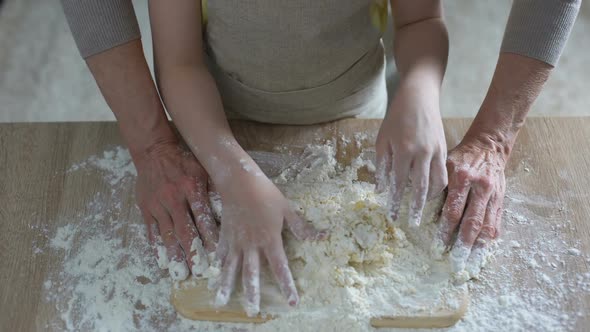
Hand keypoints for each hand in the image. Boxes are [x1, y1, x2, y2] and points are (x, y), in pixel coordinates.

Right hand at [135, 139, 218, 279]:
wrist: (154, 151)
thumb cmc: (184, 161)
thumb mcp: (203, 170)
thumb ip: (215, 190)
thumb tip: (230, 211)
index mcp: (191, 188)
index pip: (203, 218)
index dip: (210, 238)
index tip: (216, 256)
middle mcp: (174, 199)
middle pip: (185, 230)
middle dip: (193, 253)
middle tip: (199, 272)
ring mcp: (158, 205)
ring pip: (167, 235)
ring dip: (174, 255)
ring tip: (180, 273)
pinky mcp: (146, 208)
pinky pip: (152, 231)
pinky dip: (157, 246)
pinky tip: (162, 261)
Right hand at [213, 162, 326, 315]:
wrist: (239, 181)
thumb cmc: (266, 193)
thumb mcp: (287, 208)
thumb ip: (302, 227)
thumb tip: (323, 236)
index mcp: (270, 240)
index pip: (280, 268)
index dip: (287, 286)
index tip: (291, 302)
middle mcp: (251, 245)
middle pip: (251, 274)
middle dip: (252, 294)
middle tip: (253, 311)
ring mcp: (236, 241)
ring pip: (230, 268)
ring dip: (226, 286)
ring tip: (220, 302)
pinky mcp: (225, 235)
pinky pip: (221, 253)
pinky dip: (218, 265)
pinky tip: (213, 275)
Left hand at [375, 80, 447, 225]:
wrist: (419, 97)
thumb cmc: (396, 118)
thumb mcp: (382, 140)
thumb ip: (382, 166)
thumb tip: (381, 190)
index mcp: (403, 151)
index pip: (398, 183)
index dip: (395, 201)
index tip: (392, 216)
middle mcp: (422, 153)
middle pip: (420, 188)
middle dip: (416, 208)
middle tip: (412, 223)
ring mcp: (436, 152)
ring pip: (437, 183)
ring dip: (429, 199)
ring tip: (422, 208)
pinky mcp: (445, 149)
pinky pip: (444, 173)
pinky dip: (437, 186)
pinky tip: (430, 192)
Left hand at [435, 137, 505, 275]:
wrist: (489, 146)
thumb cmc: (462, 157)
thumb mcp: (446, 165)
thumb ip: (437, 186)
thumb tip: (423, 209)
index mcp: (462, 178)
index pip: (453, 210)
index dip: (446, 230)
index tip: (438, 246)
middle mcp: (480, 188)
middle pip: (472, 222)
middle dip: (463, 245)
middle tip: (455, 262)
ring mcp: (493, 196)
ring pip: (487, 226)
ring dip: (478, 247)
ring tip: (471, 263)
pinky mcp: (501, 200)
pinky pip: (497, 223)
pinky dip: (490, 239)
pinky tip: (483, 252)